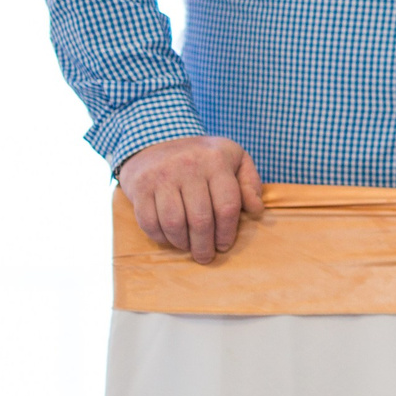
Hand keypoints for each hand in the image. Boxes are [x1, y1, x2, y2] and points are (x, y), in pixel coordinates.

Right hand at [119, 135, 264, 263]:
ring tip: (188, 247)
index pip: (227, 206)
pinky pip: (149, 222)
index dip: (227, 232)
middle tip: (206, 256)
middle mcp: (188, 166)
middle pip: (200, 219)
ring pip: (174, 223)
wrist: (155, 139)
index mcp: (216, 160)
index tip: (224, 245)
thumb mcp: (234, 158)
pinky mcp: (139, 186)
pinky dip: (160, 236)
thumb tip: (256, 210)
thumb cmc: (202, 156)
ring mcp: (161, 175)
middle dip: (205, 245)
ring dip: (182, 243)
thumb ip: (250, 182)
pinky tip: (169, 238)